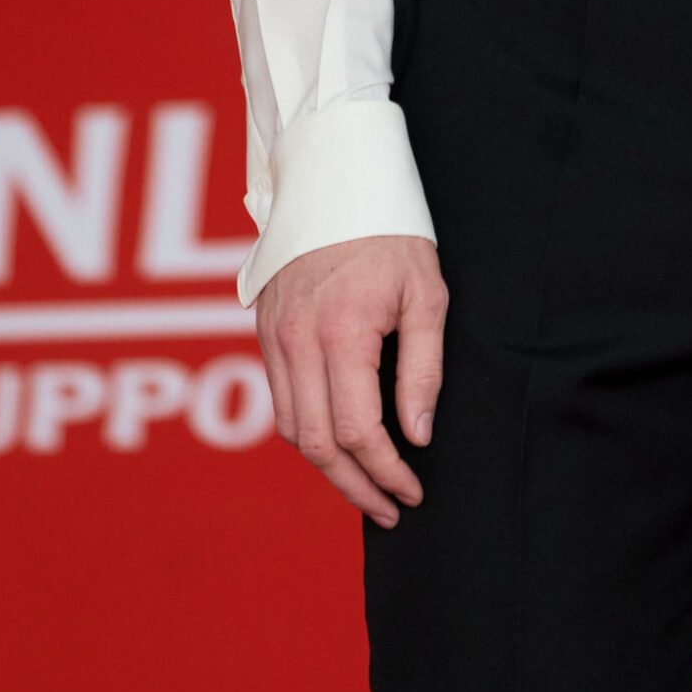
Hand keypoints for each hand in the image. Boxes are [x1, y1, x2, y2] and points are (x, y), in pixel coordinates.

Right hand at [256, 234, 447, 525]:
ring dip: (329, 469)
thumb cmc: (391, 234)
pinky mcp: (266, 334)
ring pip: (293, 431)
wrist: (335, 182)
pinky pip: (282, 402)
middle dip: (357, 486)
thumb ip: (423, 368)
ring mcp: (274, 339)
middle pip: (319, 444)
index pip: (358, 431)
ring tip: (369, 488)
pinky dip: (309, 434)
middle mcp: (297, 342)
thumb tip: (417, 436)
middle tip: (392, 509)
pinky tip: (340, 446)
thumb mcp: (426, 293)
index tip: (412, 492)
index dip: (386, 472)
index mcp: (342, 331)